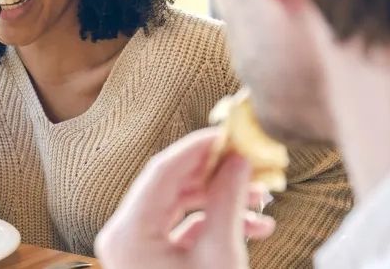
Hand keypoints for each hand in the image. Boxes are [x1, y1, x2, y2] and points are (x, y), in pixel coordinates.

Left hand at [95, 128, 275, 268]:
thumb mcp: (221, 254)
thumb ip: (229, 201)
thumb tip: (238, 160)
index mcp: (129, 231)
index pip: (164, 169)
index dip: (200, 146)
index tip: (233, 133)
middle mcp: (124, 236)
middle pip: (171, 186)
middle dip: (218, 175)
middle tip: (255, 166)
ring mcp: (134, 251)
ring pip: (180, 208)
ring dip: (222, 201)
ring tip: (265, 203)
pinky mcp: (150, 263)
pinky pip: (181, 231)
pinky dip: (215, 225)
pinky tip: (255, 227)